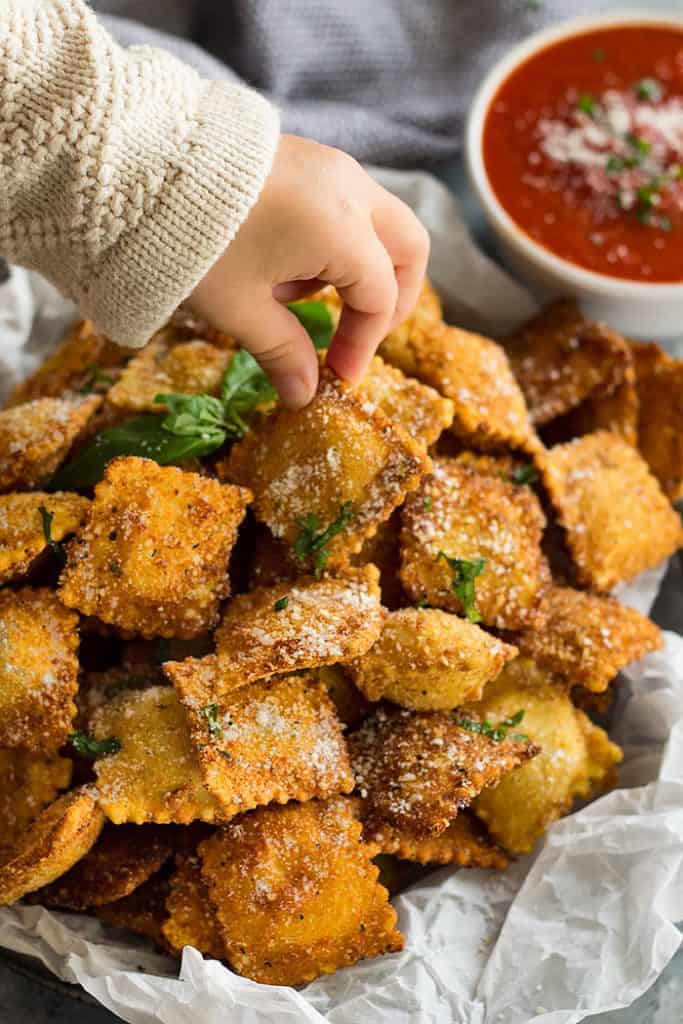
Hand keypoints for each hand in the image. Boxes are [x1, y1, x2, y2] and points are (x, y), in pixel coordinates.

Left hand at [188, 134, 429, 407]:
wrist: (139, 162)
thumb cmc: (194, 242)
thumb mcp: (240, 308)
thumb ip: (282, 353)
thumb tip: (305, 395)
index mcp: (342, 228)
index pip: (380, 297)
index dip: (363, 344)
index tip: (336, 376)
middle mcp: (349, 188)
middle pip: (407, 248)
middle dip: (392, 298)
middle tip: (356, 336)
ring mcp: (329, 165)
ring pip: (378, 223)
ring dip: (358, 269)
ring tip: (292, 296)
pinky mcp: (306, 156)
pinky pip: (345, 203)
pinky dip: (335, 240)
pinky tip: (281, 261)